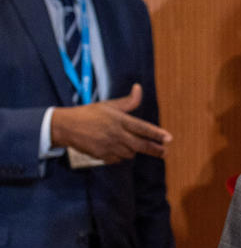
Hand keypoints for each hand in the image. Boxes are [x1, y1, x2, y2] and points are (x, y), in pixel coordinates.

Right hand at [50, 84, 171, 163]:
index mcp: (119, 120)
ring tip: (128, 143)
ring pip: (131, 153)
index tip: (169, 138)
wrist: (66, 127)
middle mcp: (116, 134)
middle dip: (155, 150)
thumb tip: (139, 88)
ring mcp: (109, 146)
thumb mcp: (109, 105)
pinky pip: (118, 159)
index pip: (142, 128)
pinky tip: (114, 148)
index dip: (157, 134)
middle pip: (141, 145)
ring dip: (133, 150)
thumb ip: (128, 102)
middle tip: (165, 152)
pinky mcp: (103, 156)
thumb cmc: (89, 114)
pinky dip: (120, 155)